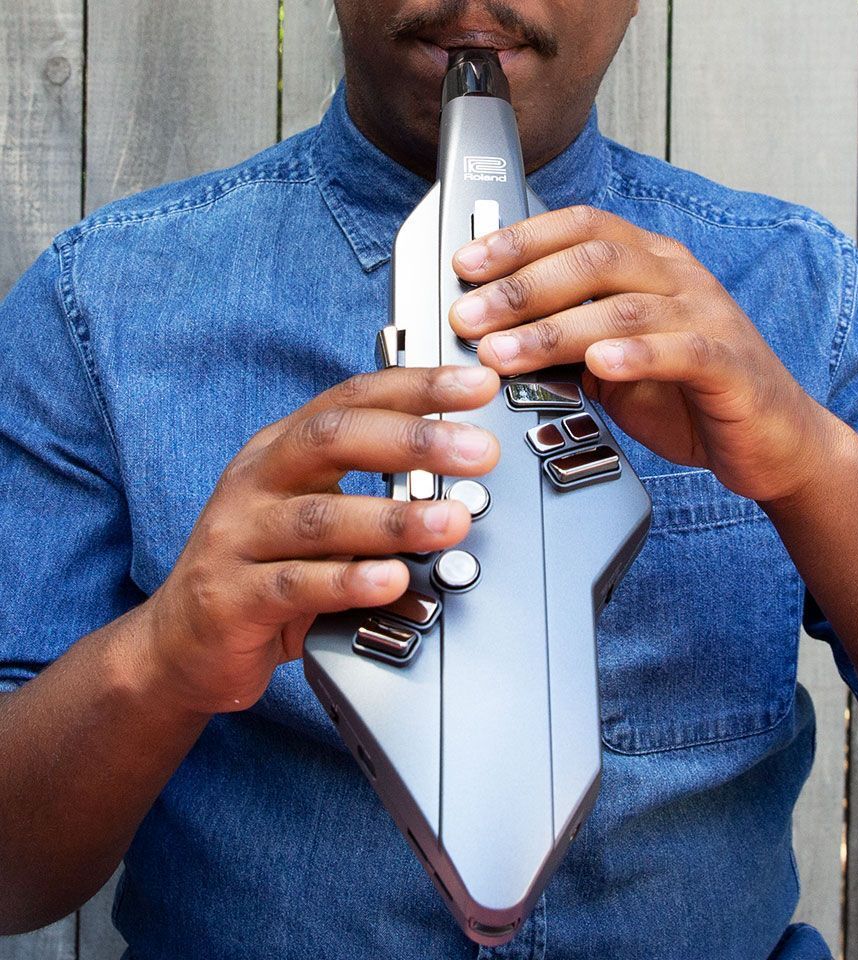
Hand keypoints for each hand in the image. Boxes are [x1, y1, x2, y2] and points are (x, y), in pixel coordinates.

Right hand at [143, 365, 500, 714]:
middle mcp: (257, 481)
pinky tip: (392, 580)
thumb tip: (460, 474)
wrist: (181, 645)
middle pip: (333, 440)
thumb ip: (373, 491)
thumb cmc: (262, 570)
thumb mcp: (315, 514)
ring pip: (319, 517)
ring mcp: (238, 536)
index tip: (476, 384)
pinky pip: (296, 585)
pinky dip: (349, 581)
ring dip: (393, 518)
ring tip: (450, 522)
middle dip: (414, 441)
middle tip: (478, 452)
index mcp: (282, 450)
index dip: (417, 387)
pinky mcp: (231, 597)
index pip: (353, 399)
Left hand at [448, 205, 836, 503]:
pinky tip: (599, 366)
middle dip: (521, 286)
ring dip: (555, 329)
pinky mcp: (730, 363)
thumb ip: (569, 343)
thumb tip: (495, 338)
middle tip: (469, 316)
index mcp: (651, 264)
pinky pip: (681, 350)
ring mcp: (708, 316)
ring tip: (506, 352)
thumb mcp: (616, 364)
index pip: (581, 228)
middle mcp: (679, 278)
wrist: (774, 441)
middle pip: (594, 258)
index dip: (520, 239)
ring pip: (625, 306)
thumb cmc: (691, 397)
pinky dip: (636, 355)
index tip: (467, 265)